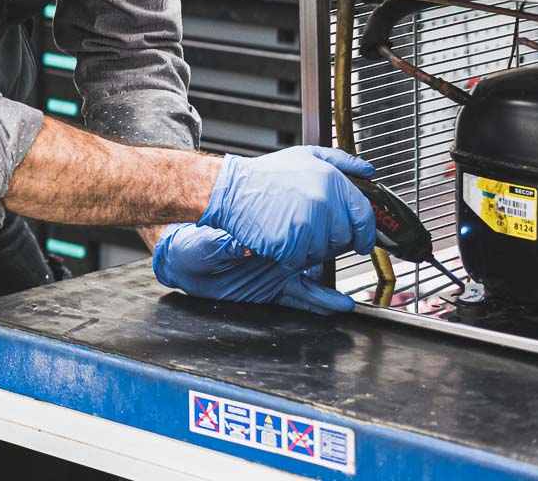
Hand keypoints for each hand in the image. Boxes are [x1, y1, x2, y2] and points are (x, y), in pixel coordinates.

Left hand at [152, 224, 354, 313]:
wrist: (181, 263)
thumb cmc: (193, 243)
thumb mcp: (209, 243)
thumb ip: (227, 247)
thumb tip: (239, 248)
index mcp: (266, 231)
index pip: (302, 231)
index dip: (325, 232)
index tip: (345, 236)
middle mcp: (277, 251)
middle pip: (315, 253)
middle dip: (337, 257)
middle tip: (355, 263)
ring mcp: (276, 272)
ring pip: (312, 280)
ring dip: (330, 291)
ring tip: (349, 300)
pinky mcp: (271, 291)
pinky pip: (299, 299)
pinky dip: (318, 305)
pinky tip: (336, 307)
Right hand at [199, 146, 375, 268]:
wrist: (232, 190)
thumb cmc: (266, 174)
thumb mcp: (306, 155)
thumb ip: (342, 162)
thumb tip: (368, 172)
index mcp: (330, 181)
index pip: (363, 216)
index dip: (366, 233)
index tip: (362, 241)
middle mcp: (322, 203)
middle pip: (344, 237)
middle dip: (333, 238)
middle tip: (315, 230)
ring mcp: (306, 226)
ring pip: (323, 251)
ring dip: (312, 247)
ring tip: (294, 230)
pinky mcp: (289, 244)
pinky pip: (301, 260)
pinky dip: (293, 255)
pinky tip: (282, 238)